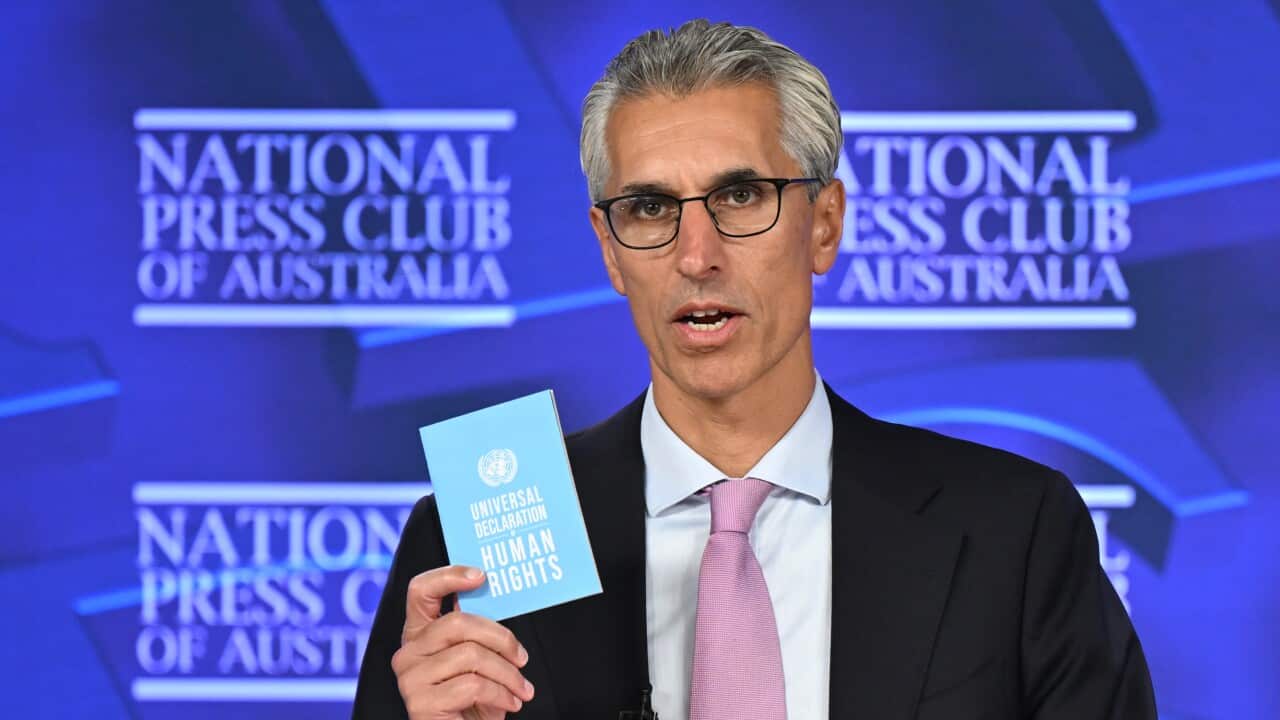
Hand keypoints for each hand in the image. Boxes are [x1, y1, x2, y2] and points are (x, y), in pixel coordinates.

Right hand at [392, 565, 535, 718]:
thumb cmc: (474, 701)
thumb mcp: (477, 662)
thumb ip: (476, 632)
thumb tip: (495, 597)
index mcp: (420, 634)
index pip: (420, 590)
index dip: (449, 576)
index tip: (482, 575)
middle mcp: (408, 652)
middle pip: (458, 622)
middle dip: (500, 638)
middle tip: (522, 657)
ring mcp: (410, 678)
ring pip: (470, 655)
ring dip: (507, 674)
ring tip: (520, 688)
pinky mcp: (420, 703)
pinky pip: (472, 685)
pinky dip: (501, 694)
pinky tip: (510, 702)